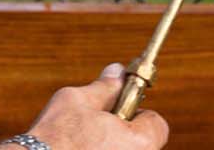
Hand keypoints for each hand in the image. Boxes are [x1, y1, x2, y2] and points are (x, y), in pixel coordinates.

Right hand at [16, 64, 168, 149]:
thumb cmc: (57, 136)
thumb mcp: (77, 100)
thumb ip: (103, 87)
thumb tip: (117, 71)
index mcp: (139, 142)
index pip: (156, 122)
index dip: (135, 111)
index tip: (116, 109)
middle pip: (141, 140)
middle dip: (123, 130)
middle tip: (96, 125)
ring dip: (112, 144)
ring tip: (84, 142)